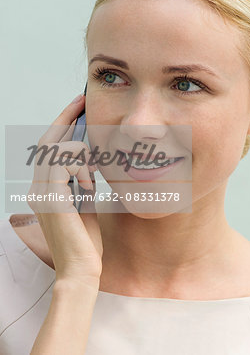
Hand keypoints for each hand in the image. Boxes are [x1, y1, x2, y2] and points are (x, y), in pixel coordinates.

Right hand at [27, 94, 102, 290]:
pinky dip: (81, 168)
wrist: (81, 269)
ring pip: (55, 148)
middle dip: (65, 117)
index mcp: (44, 187)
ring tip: (92, 177)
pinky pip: (63, 163)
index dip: (61, 124)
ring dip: (80, 154)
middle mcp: (36, 186)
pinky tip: (89, 187)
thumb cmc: (86, 238)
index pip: (48, 147)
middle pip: (47, 140)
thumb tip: (91, 156)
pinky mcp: (50, 197)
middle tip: (82, 101)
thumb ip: (82, 179)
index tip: (77, 107)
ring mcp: (40, 191)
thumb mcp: (84, 201)